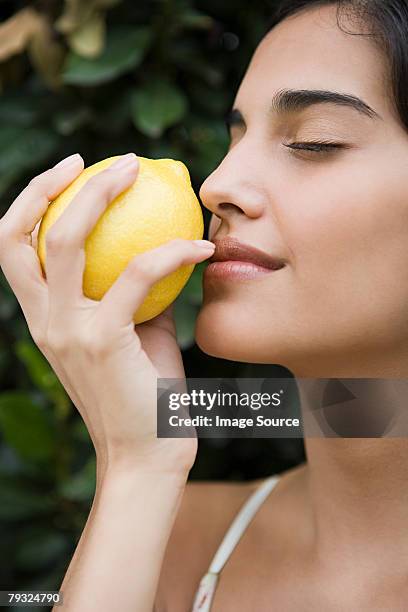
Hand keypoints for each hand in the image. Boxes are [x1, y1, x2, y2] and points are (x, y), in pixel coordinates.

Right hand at [0, 153, 214, 476]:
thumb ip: (135, 290)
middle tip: (103, 160)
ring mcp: (67, 330)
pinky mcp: (102, 342)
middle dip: (49, 184)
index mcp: (44, 318)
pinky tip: (203, 245)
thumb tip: (162, 244)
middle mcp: (43, 321)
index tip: (71, 172)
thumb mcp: (133, 332)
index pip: (14, 249)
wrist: (147, 453)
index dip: (31, 203)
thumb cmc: (144, 390)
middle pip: (19, 236)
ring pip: (66, 241)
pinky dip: (172, 251)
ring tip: (141, 170)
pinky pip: (136, 275)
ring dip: (102, 194)